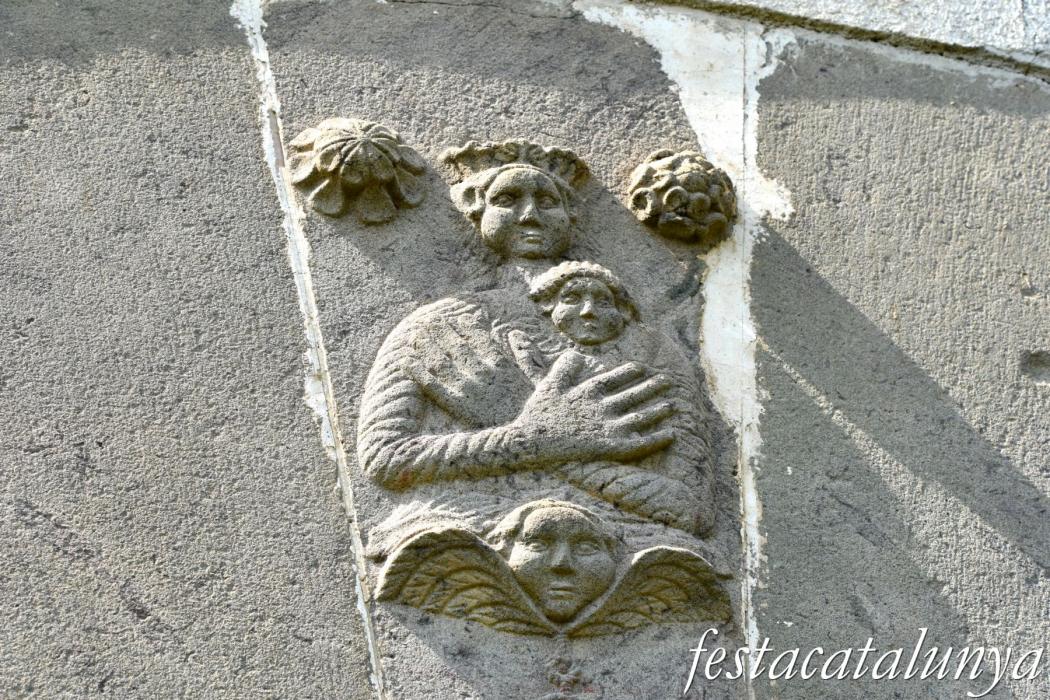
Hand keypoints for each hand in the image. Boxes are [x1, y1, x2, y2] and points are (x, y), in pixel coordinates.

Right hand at [511, 351, 675, 463]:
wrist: (530, 441)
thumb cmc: (538, 414)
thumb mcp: (548, 384)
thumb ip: (564, 368)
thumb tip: (575, 353)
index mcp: (587, 391)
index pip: (614, 378)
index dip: (629, 372)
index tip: (642, 367)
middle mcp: (601, 406)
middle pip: (633, 394)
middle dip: (652, 386)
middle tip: (668, 380)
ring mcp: (607, 427)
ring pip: (640, 417)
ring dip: (657, 410)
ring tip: (672, 405)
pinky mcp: (610, 447)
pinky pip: (640, 443)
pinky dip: (656, 438)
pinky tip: (671, 434)